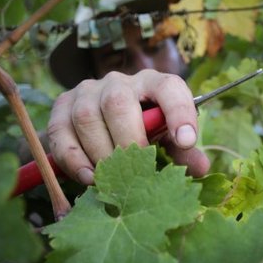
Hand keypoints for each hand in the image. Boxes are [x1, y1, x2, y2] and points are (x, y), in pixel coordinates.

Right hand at [47, 69, 209, 183]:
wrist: (102, 124)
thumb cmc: (143, 132)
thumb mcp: (165, 141)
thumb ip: (182, 154)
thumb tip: (201, 169)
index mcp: (153, 84)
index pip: (169, 88)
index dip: (179, 112)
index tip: (187, 142)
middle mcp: (119, 82)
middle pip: (118, 102)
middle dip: (127, 140)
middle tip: (135, 170)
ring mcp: (87, 91)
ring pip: (87, 115)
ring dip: (98, 152)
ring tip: (109, 180)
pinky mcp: (61, 106)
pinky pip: (61, 130)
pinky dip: (72, 158)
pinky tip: (87, 177)